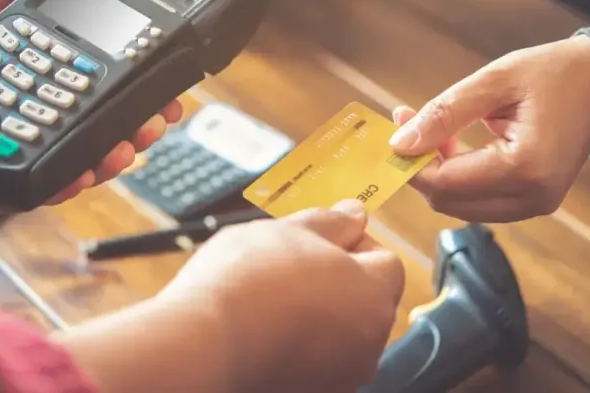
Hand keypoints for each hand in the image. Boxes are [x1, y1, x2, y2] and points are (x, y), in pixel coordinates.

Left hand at [0, 0, 181, 206]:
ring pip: (80, 162)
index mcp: (42, 78)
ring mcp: (20, 149)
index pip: (105, 87)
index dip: (141, 89)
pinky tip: (85, 171)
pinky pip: (38, 187)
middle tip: (155, 119)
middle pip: (104, 128)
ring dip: (113, 157)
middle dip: (139, 126)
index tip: (167, 85)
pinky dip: (65, 183)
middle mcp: (38, 117)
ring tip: (127, 146)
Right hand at [157, 201, 404, 392]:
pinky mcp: (312, 391)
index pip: (387, 261)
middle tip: (290, 261)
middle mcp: (369, 342)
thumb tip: (355, 213)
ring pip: (340, 330)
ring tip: (270, 296)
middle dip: (338, 278)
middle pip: (366, 298)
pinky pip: (316, 358)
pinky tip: (264, 328)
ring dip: (318, 312)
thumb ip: (332, 221)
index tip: (320, 237)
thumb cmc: (248, 279)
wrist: (203, 345)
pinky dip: (299, 343)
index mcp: (373, 295)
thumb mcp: (292, 229)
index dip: (355, 243)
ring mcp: (341, 374)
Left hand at [388, 35, 589, 222]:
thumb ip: (445, 113)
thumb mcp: (494, 81)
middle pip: (449, 202)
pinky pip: (480, 201)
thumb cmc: (553, 74)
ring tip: (434, 130)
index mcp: (525, 167)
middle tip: (409, 123)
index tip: (396, 127)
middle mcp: (533, 196)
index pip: (446, 183)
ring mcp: (536, 204)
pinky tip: (453, 144)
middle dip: (422, 167)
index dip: (412, 161)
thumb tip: (400, 143)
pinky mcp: (534, 201)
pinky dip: (459, 178)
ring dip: (439, 174)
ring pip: (461, 207)